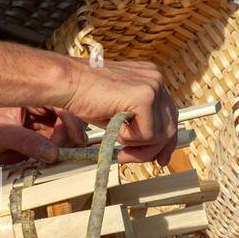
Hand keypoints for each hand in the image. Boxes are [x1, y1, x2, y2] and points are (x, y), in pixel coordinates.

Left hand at [0, 106, 89, 164]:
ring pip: (63, 130)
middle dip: (71, 134)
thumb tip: (53, 153)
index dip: (73, 120)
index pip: (62, 103)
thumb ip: (27, 143)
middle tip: (67, 151)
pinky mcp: (37, 132)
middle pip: (68, 116)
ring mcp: (39, 118)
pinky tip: (52, 156)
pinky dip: (56, 149)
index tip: (76, 139)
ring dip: (64, 143)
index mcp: (31, 94)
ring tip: (57, 155)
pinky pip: (53, 141)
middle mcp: (39, 104)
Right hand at [60, 57, 178, 165]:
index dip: (165, 141)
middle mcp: (156, 80)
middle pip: (169, 127)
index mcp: (151, 79)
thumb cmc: (85, 96)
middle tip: (127, 157)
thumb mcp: (119, 113)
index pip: (170, 116)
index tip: (160, 158)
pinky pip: (147, 135)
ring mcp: (153, 86)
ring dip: (134, 144)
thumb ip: (138, 123)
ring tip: (114, 135)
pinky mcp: (145, 97)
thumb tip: (152, 147)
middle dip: (151, 150)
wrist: (68, 83)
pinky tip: (112, 124)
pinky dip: (127, 138)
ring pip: (159, 135)